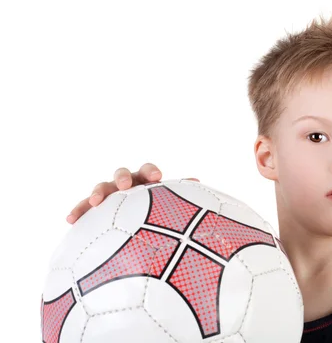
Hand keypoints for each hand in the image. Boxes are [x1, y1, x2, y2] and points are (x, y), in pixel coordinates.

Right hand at [66, 163, 198, 223]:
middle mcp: (126, 183)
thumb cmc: (155, 211)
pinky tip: (70, 220)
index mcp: (144, 179)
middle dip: (122, 177)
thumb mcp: (167, 204)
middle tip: (124, 186)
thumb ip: (178, 195)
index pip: (147, 169)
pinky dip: (78, 211)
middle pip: (122, 173)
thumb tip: (197, 182)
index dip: (151, 171)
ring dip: (97, 193)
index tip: (156, 177)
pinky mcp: (94, 208)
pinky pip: (83, 208)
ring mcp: (109, 194)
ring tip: (94, 203)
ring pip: (101, 188)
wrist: (136, 225)